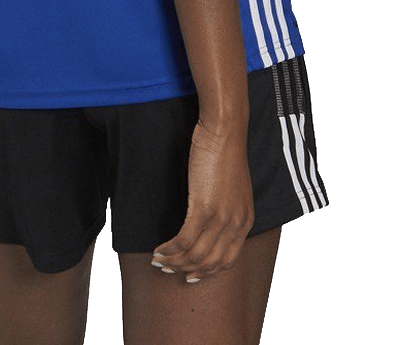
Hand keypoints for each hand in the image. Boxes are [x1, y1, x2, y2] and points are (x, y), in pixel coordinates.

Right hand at [151, 118, 253, 282]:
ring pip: (195, 255)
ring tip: (159, 262)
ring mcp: (220, 218)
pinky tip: (158, 250)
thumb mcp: (234, 186)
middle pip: (210, 262)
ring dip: (174, 262)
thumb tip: (211, 220)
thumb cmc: (226, 151)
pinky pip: (184, 240)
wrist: (225, 130)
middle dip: (188, 271)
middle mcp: (235, 224)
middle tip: (170, 272)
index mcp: (245, 220)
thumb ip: (228, 207)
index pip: (228, 260)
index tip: (191, 274)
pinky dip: (169, 249)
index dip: (208, 271)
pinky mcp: (203, 208)